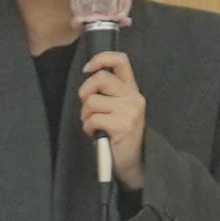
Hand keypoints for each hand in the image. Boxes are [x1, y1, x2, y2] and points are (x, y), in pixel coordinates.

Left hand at [79, 47, 147, 191]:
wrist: (134, 162)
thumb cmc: (120, 135)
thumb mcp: (119, 108)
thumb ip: (109, 91)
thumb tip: (89, 76)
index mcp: (132, 90)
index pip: (120, 60)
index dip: (101, 58)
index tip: (88, 69)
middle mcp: (134, 97)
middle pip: (100, 79)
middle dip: (85, 92)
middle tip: (87, 107)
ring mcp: (129, 111)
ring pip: (92, 100)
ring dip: (86, 114)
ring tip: (93, 124)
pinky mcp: (122, 125)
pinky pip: (93, 118)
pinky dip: (88, 127)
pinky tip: (95, 133)